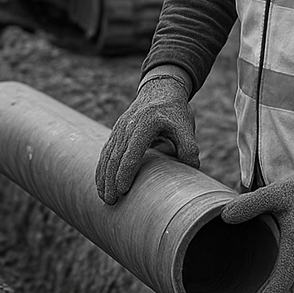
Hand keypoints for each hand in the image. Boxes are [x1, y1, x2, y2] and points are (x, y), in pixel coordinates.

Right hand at [95, 72, 197, 205]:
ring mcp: (119, 128)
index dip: (126, 171)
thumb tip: (192, 167)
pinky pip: (105, 152)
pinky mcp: (116, 132)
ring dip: (103, 177)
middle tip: (111, 201)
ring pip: (107, 155)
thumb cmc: (174, 112)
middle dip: (111, 180)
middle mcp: (128, 126)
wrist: (160, 91)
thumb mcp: (185, 125)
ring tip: (105, 197)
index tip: (122, 190)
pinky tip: (101, 184)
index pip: (132, 152)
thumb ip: (189, 146)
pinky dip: (101, 168)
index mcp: (145, 124)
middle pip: (115, 156)